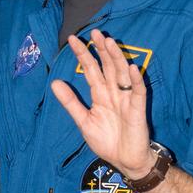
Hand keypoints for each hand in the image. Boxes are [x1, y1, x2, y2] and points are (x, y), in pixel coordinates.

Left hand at [50, 31, 153, 175]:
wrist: (124, 161)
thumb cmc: (106, 141)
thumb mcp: (84, 121)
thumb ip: (70, 102)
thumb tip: (54, 82)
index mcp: (100, 94)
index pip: (90, 70)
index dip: (83, 55)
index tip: (73, 39)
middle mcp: (113, 92)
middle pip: (107, 66)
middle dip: (101, 50)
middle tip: (94, 32)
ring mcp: (126, 99)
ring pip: (122, 74)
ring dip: (116, 58)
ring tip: (109, 42)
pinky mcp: (138, 109)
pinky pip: (138, 92)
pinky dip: (136, 80)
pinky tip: (132, 67)